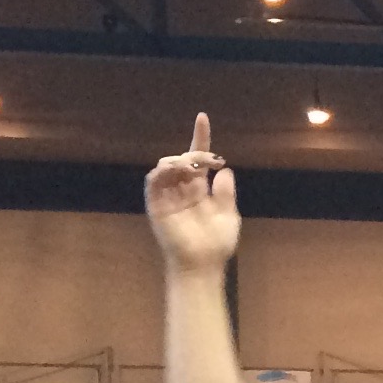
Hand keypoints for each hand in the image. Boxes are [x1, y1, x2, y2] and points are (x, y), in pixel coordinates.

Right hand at [144, 112, 240, 275]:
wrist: (203, 264)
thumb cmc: (217, 244)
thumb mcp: (228, 215)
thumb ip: (226, 193)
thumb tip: (225, 170)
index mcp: (199, 189)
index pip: (198, 159)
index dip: (200, 138)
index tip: (202, 118)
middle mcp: (182, 189)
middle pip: (184, 159)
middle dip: (196, 154)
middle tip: (208, 161)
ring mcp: (168, 196)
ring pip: (167, 165)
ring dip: (179, 161)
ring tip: (193, 167)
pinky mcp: (156, 204)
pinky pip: (153, 181)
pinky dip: (162, 170)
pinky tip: (175, 169)